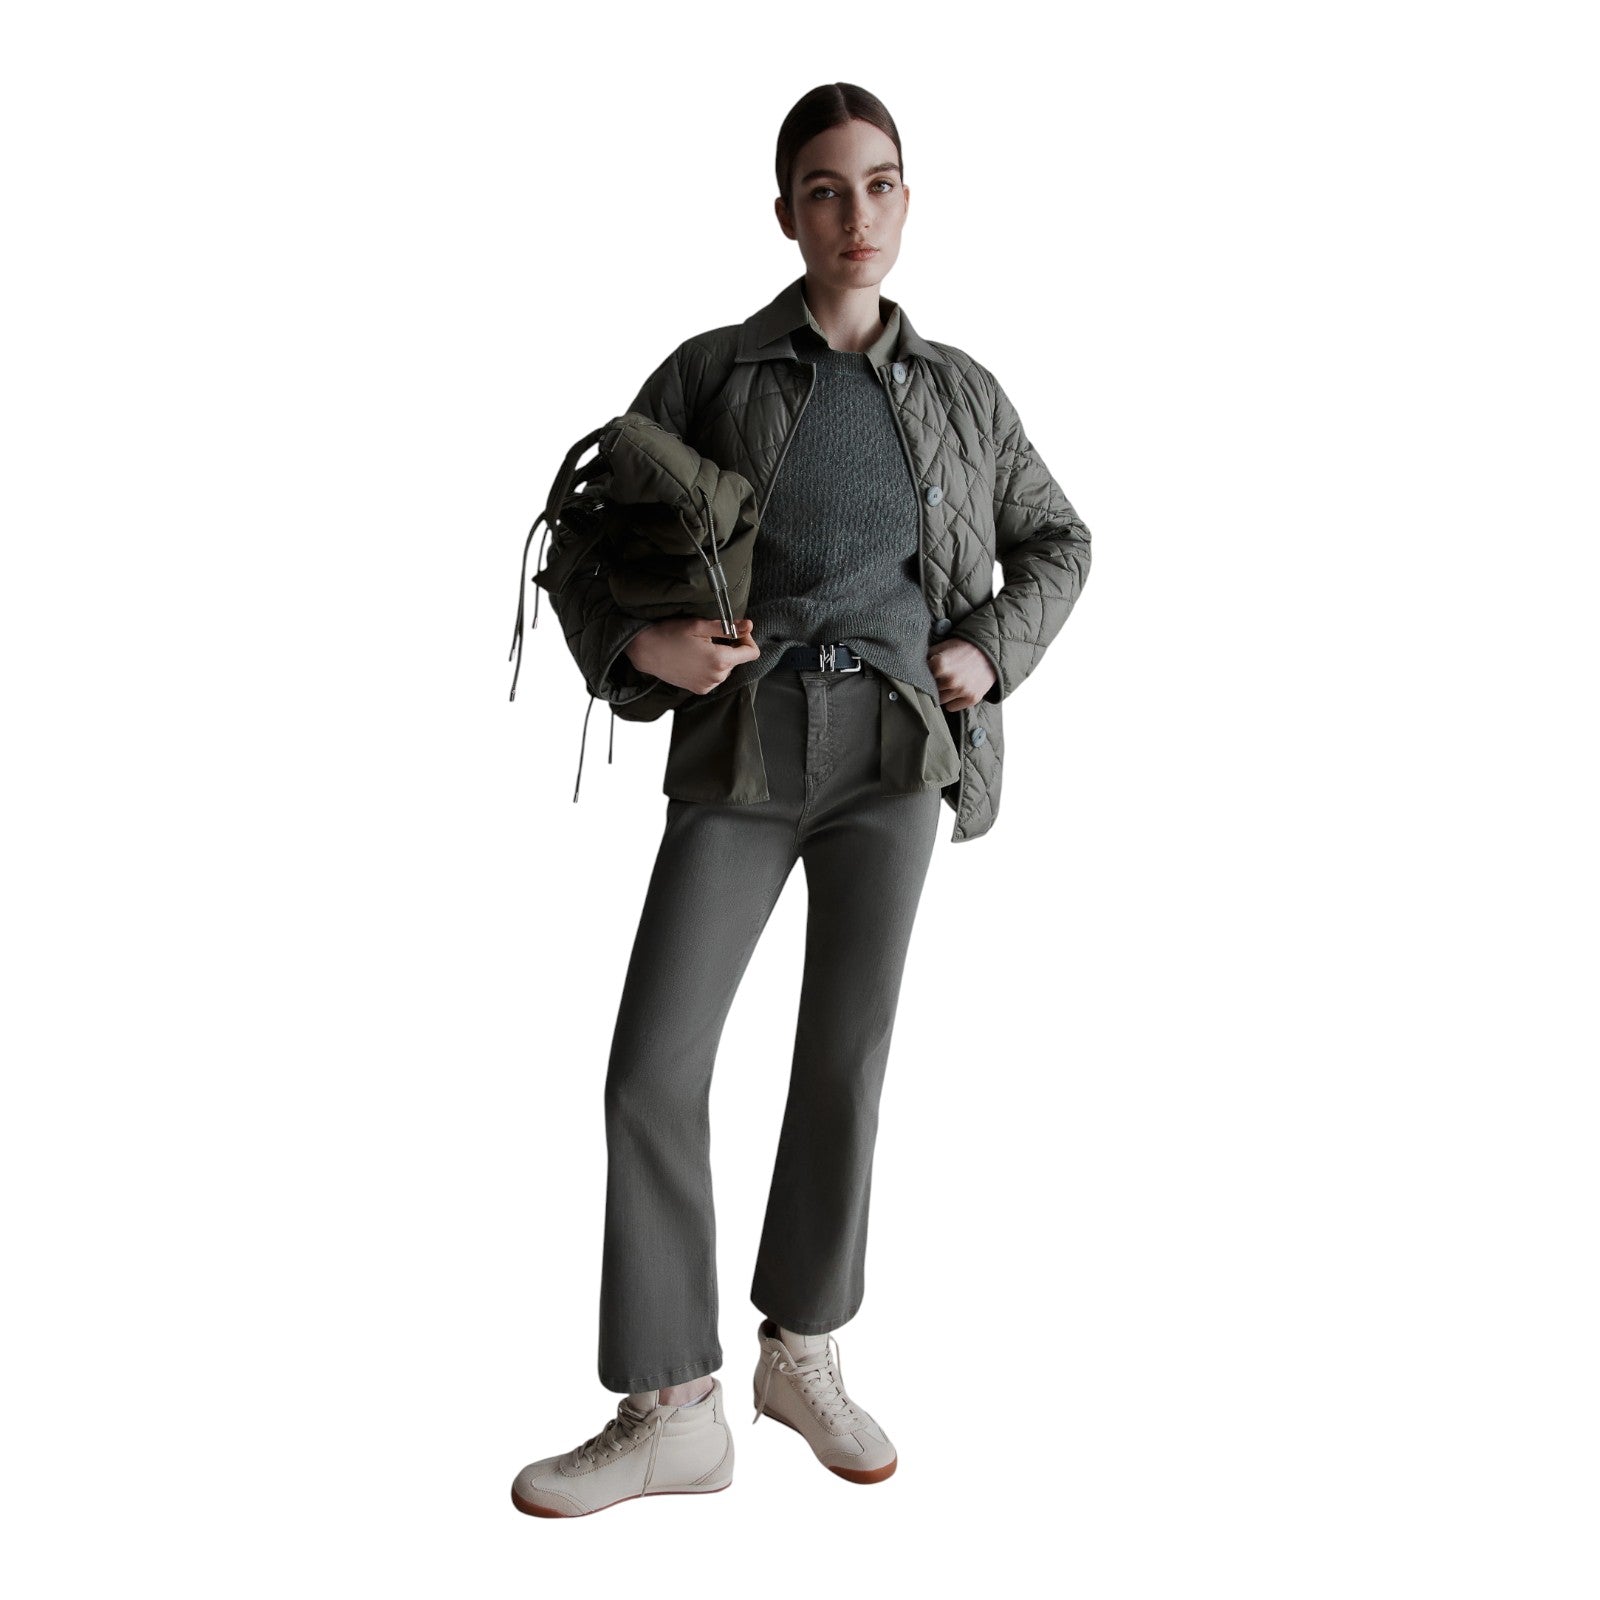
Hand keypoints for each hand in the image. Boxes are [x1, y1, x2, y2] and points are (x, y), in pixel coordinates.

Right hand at [626, 616, 759, 695]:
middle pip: (737, 660)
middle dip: (730, 647)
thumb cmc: (670, 634)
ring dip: (719, 657)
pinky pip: (714, 677)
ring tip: (699, 647)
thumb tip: (749, 625)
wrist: (645, 651)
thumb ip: (727, 627)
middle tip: (709, 636)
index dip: (747, 639)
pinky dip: (710, 667)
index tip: (735, 631)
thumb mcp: (699, 625)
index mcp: (720, 660)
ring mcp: (708, 685)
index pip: (751, 653)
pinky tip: (694, 659)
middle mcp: (717, 677)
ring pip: (726, 669)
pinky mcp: (699, 689)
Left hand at [927, 638, 996, 710]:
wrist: (989, 654)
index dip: (923, 676)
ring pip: (939, 700)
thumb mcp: (942, 646)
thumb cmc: (963, 649)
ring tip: (948, 684)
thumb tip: (912, 666)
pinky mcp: (971, 699)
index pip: (921, 678)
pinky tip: (956, 691)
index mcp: (940, 665)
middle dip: (932, 685)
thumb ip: (927, 657)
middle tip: (939, 678)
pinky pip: (951, 707)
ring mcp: (961, 690)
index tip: (927, 674)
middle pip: (929, 690)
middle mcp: (950, 680)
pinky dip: (952, 701)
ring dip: (942, 694)